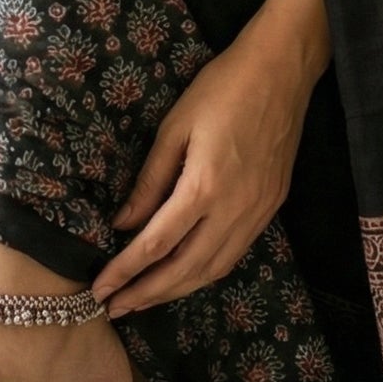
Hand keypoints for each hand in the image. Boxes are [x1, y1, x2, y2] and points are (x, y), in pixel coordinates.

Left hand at [91, 0, 328, 317]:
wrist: (281, 71)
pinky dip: (206, 273)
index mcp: (204, 186)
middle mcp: (234, 209)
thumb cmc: (221, 88)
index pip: (156, 244)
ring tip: (144, 302)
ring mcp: (257, 212)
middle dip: (148, 294)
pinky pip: (234, 254)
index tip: (100, 289)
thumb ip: (149, 181)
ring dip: (177, 291)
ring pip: (214, 269)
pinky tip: (187, 277)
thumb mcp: (174, 127)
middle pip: (185, 269)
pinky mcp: (271, 208)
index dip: (125, 271)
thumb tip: (123, 224)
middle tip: (115, 310)